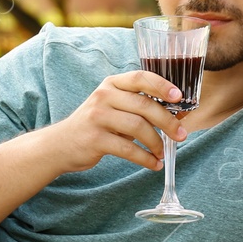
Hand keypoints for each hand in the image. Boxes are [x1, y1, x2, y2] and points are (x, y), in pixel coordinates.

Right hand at [50, 71, 186, 172]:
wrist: (61, 144)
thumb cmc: (96, 125)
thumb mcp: (114, 107)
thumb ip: (139, 106)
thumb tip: (178, 114)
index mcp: (112, 84)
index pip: (140, 77)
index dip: (162, 85)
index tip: (179, 97)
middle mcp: (104, 96)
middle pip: (144, 105)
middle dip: (167, 121)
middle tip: (181, 135)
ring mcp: (98, 116)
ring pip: (138, 127)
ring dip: (157, 143)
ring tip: (162, 153)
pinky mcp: (95, 139)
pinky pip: (128, 149)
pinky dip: (145, 158)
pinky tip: (153, 164)